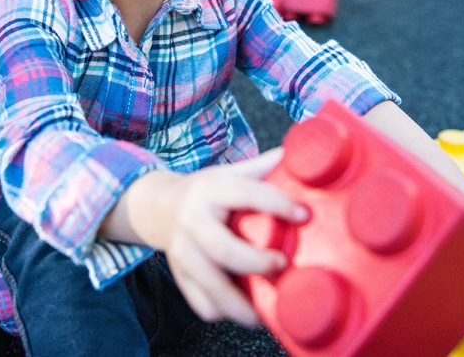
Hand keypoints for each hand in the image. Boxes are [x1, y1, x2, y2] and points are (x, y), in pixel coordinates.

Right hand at [159, 149, 307, 326]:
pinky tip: (244, 310)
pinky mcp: (179, 276)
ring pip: (210, 284)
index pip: (246, 194)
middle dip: (255, 262)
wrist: (159, 207)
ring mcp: (182, 252)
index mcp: (211, 190)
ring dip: (241, 303)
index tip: (304, 215)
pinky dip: (224, 311)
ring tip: (267, 310)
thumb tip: (302, 152)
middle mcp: (192, 221)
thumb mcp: (229, 172)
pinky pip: (201, 302)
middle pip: (223, 249)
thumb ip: (262, 166)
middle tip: (282, 266)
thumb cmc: (206, 191)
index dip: (277, 204)